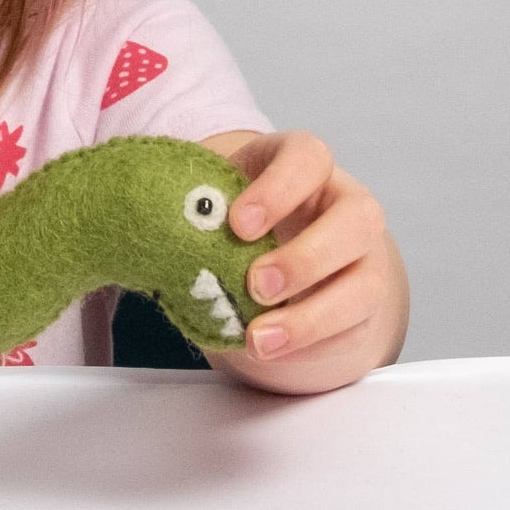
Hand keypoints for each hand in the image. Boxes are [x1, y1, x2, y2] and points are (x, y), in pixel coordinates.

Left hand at [211, 130, 403, 380]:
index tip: (237, 225)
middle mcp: (345, 205)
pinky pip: (354, 329)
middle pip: (358, 219)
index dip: (278, 189)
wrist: (272, 251)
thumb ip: (194, 205)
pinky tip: (273, 351)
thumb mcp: (218, 196)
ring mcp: (363, 257)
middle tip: (255, 286)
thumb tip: (141, 225)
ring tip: (259, 338)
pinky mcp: (363, 305)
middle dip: (306, 258)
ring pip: (367, 284)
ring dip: (312, 318)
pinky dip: (312, 345)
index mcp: (304, 165)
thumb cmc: (237, 215)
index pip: (308, 157)